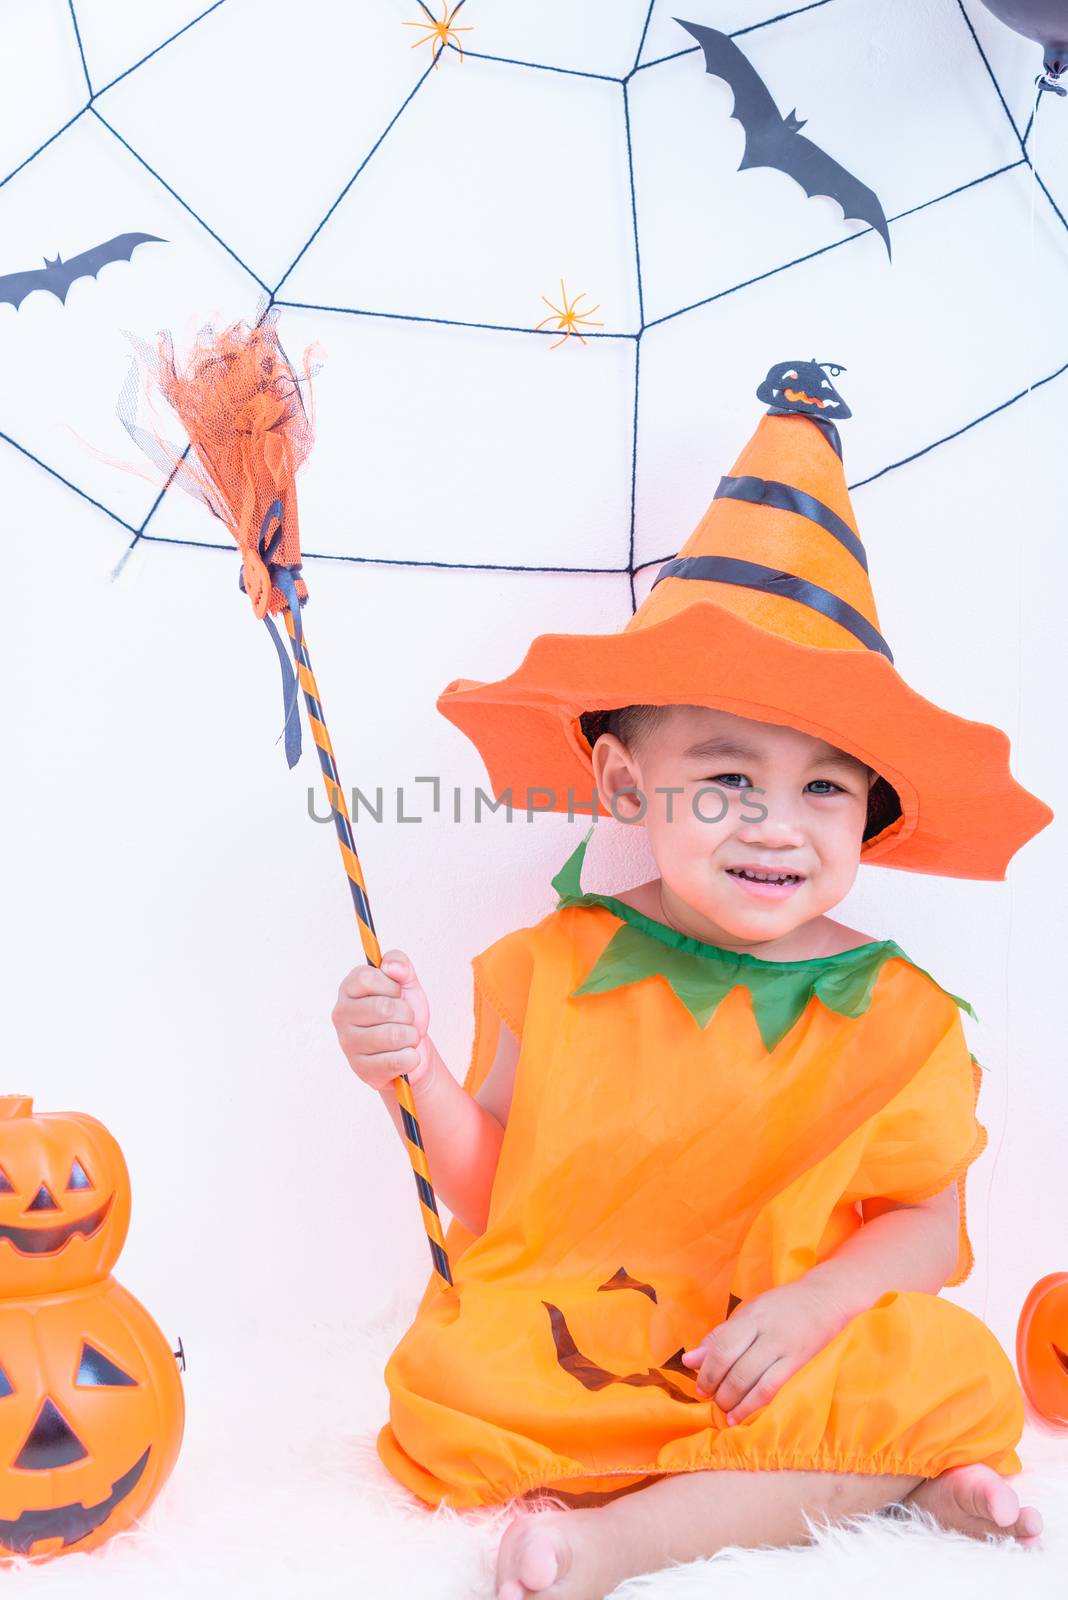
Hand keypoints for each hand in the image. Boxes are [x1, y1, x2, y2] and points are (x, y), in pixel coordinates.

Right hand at [331, 949, 432, 1089]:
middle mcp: (341, 1015)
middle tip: (405, 1018)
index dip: (391, 986)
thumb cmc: (404, 1014)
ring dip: (411, 1036)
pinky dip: (410, 1057)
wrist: (413, 1048)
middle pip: (383, 1008)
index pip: (367, 979)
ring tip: (405, 1036)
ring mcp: (348, 1043)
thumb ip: (400, 964)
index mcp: (349, 989)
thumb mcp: (407, 983)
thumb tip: (390, 966)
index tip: (396, 993)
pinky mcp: (361, 1069)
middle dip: (407, 1013)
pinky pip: (396, 1060)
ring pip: (393, 1035)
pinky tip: (404, 1054)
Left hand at [680, 1279, 849, 1424]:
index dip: (708, 1370)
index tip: (699, 1386)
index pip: (723, 1346)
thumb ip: (719, 1336)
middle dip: (717, 1388)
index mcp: (751, 1316)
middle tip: (709, 1398)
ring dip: (732, 1400)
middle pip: (736, 1366)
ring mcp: (785, 1349)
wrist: (824, 1301)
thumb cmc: (780, 1307)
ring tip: (722, 1409)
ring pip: (752, 1381)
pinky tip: (739, 1416)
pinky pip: (772, 1389)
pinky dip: (751, 1406)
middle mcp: (768, 1332)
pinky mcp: (798, 1364)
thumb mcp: (748, 1313)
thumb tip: (689, 1361)